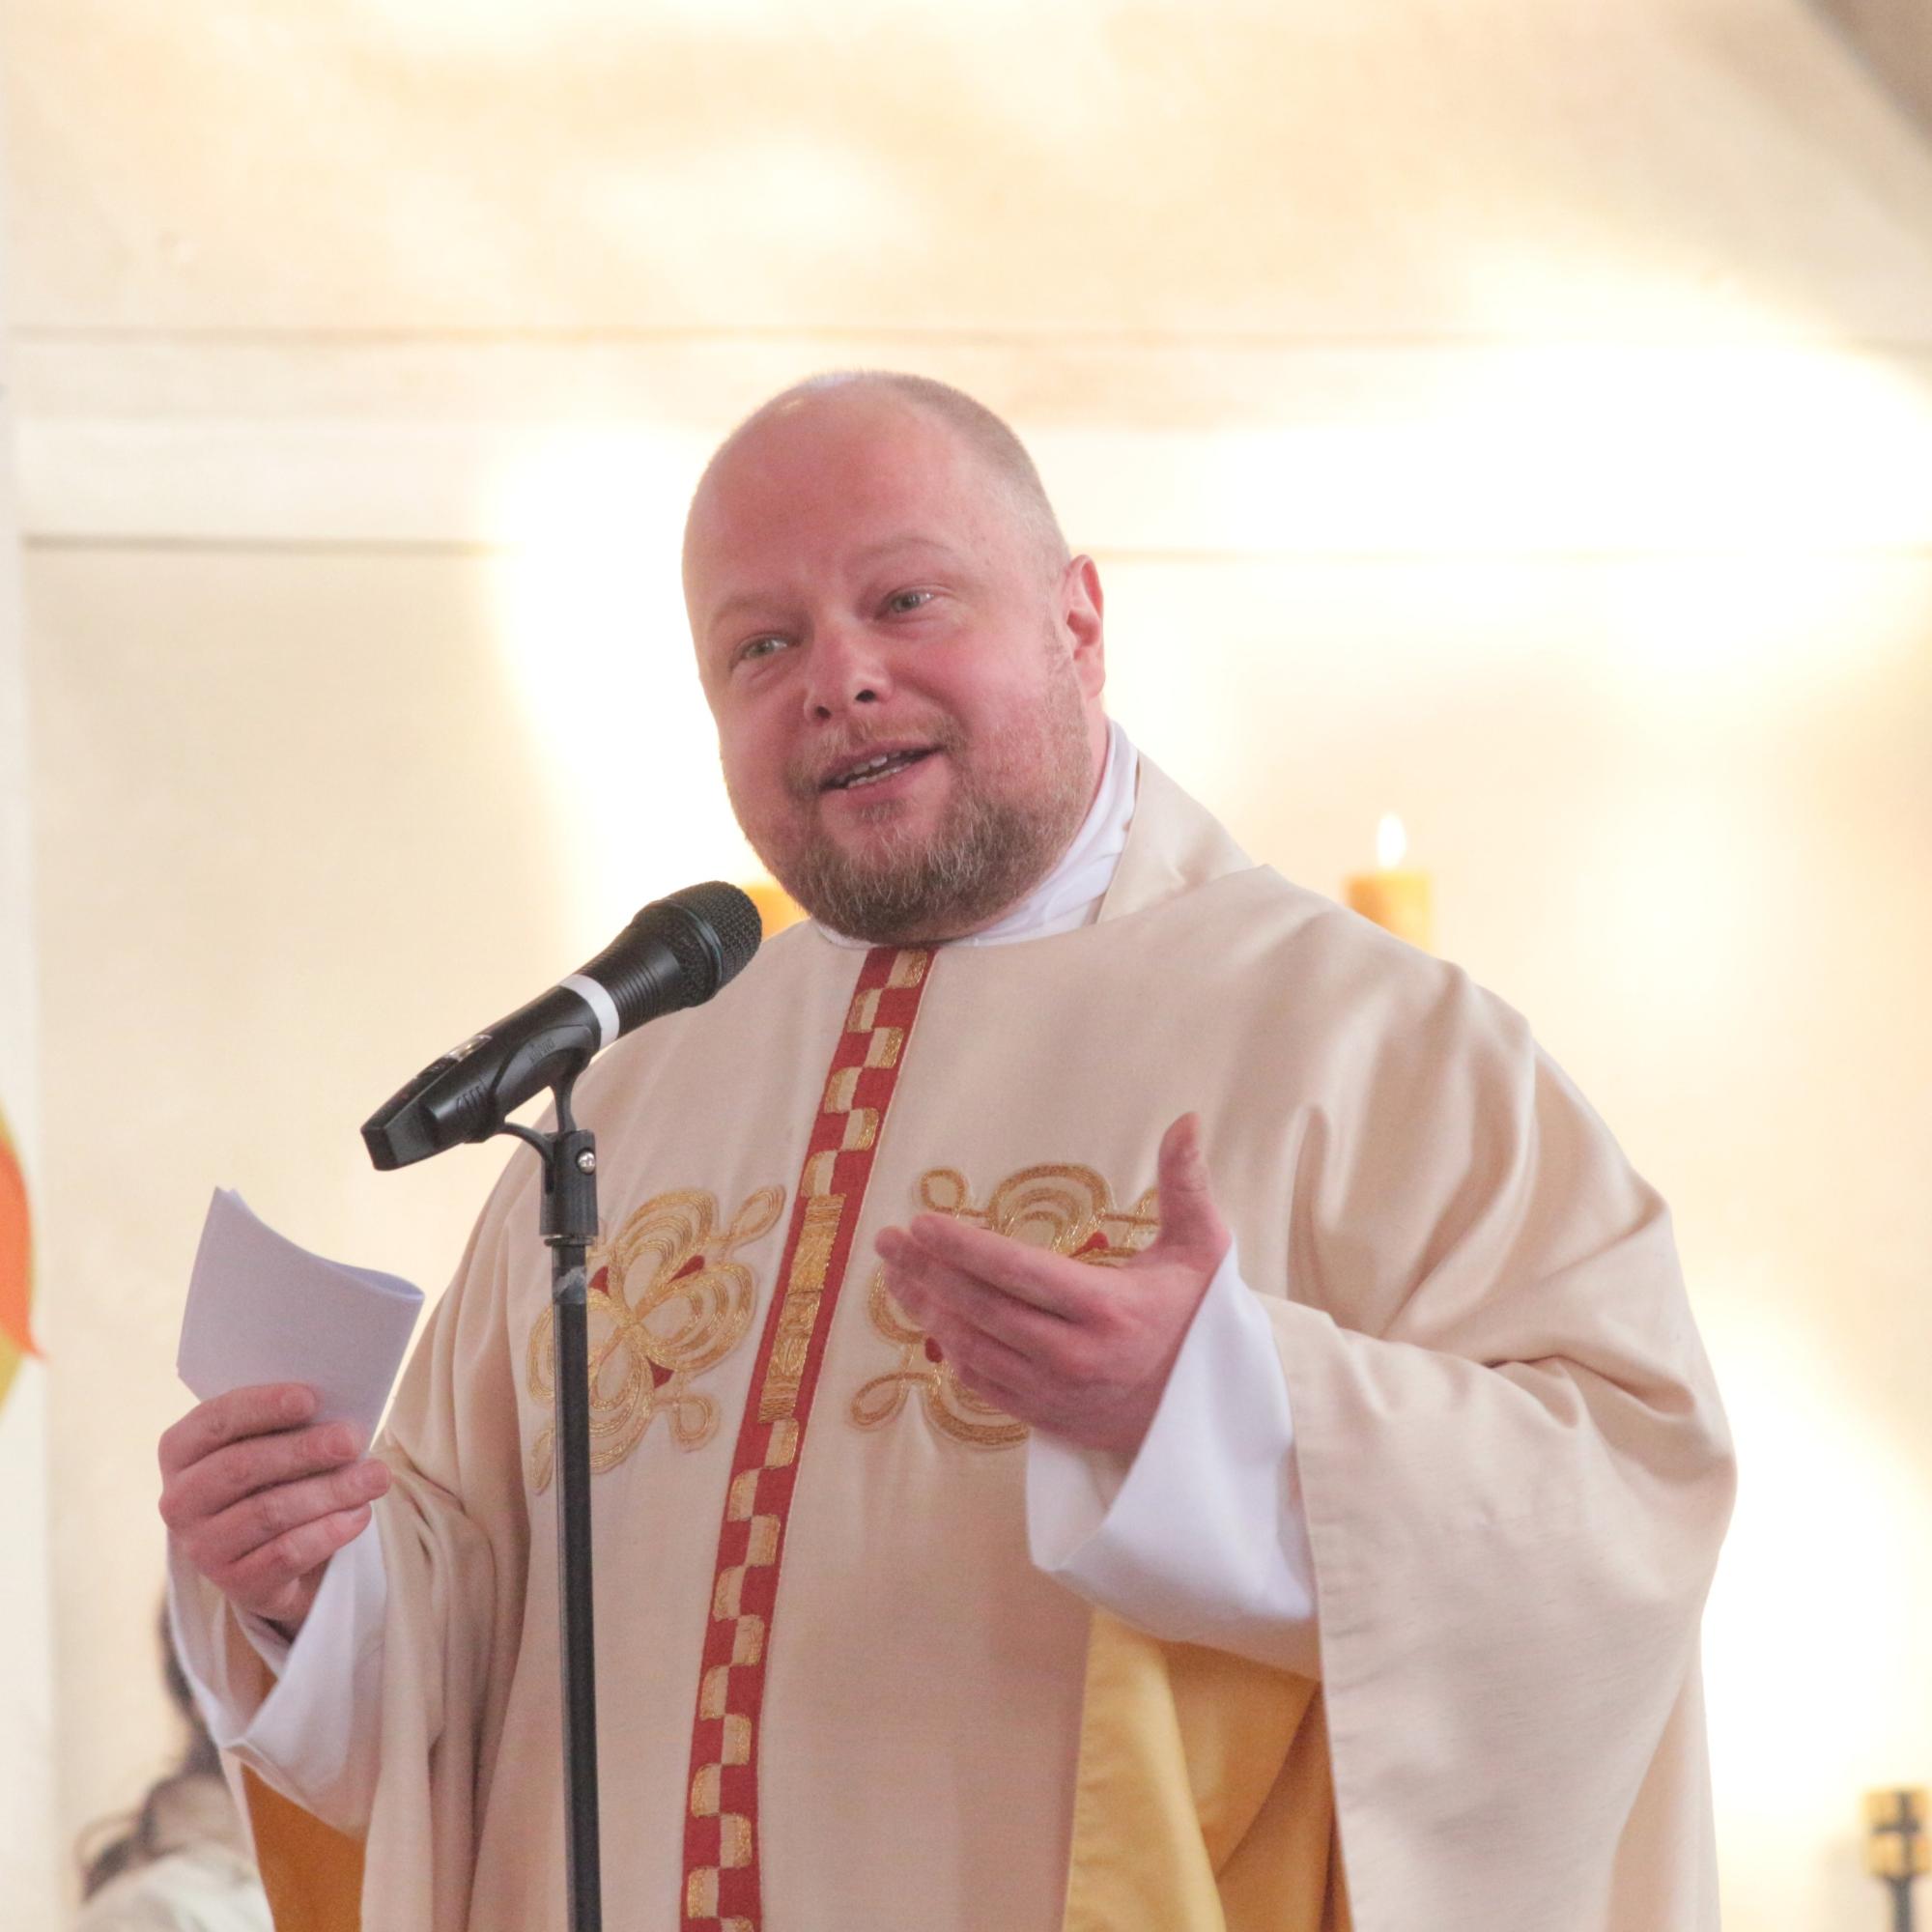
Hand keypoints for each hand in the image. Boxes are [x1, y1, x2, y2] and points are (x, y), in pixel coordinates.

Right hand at [158, 1383, 390, 1635]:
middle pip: (242, 1467)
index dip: (263, 1406)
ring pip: (268, 1513)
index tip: (312, 1398)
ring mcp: (201, 1546)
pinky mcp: (234, 1583)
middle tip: (354, 1439)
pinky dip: (328, 1532)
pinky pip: (285, 1554)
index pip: (216, 1420)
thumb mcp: (275, 1443)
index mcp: (182, 1450)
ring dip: (329, 1491)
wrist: (274, 1552)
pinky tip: (359, 1515)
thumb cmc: (278, 1475)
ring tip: (375, 1477)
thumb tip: (341, 1416)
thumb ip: (293, 1424)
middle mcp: (180, 1500)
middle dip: (304, 1450)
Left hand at [873, 1113, 1230, 1457]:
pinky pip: (981, 1385)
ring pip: (972, 1348)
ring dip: (926, 1310)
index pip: (1017, 1271)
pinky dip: (950, 1351)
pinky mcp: (1045, 1417)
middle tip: (887, 1240)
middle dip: (926, 1271)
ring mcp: (1055, 1392)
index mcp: (1107, 1307)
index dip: (963, 1247)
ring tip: (895, 1275)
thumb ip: (1186, 1184)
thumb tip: (1186, 1120)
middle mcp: (1074, 1354)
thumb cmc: (1202, 1316)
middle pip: (981, 1309)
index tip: (920, 1223)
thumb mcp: (1204, 1248)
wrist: (1212, 1412)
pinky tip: (929, 1320)